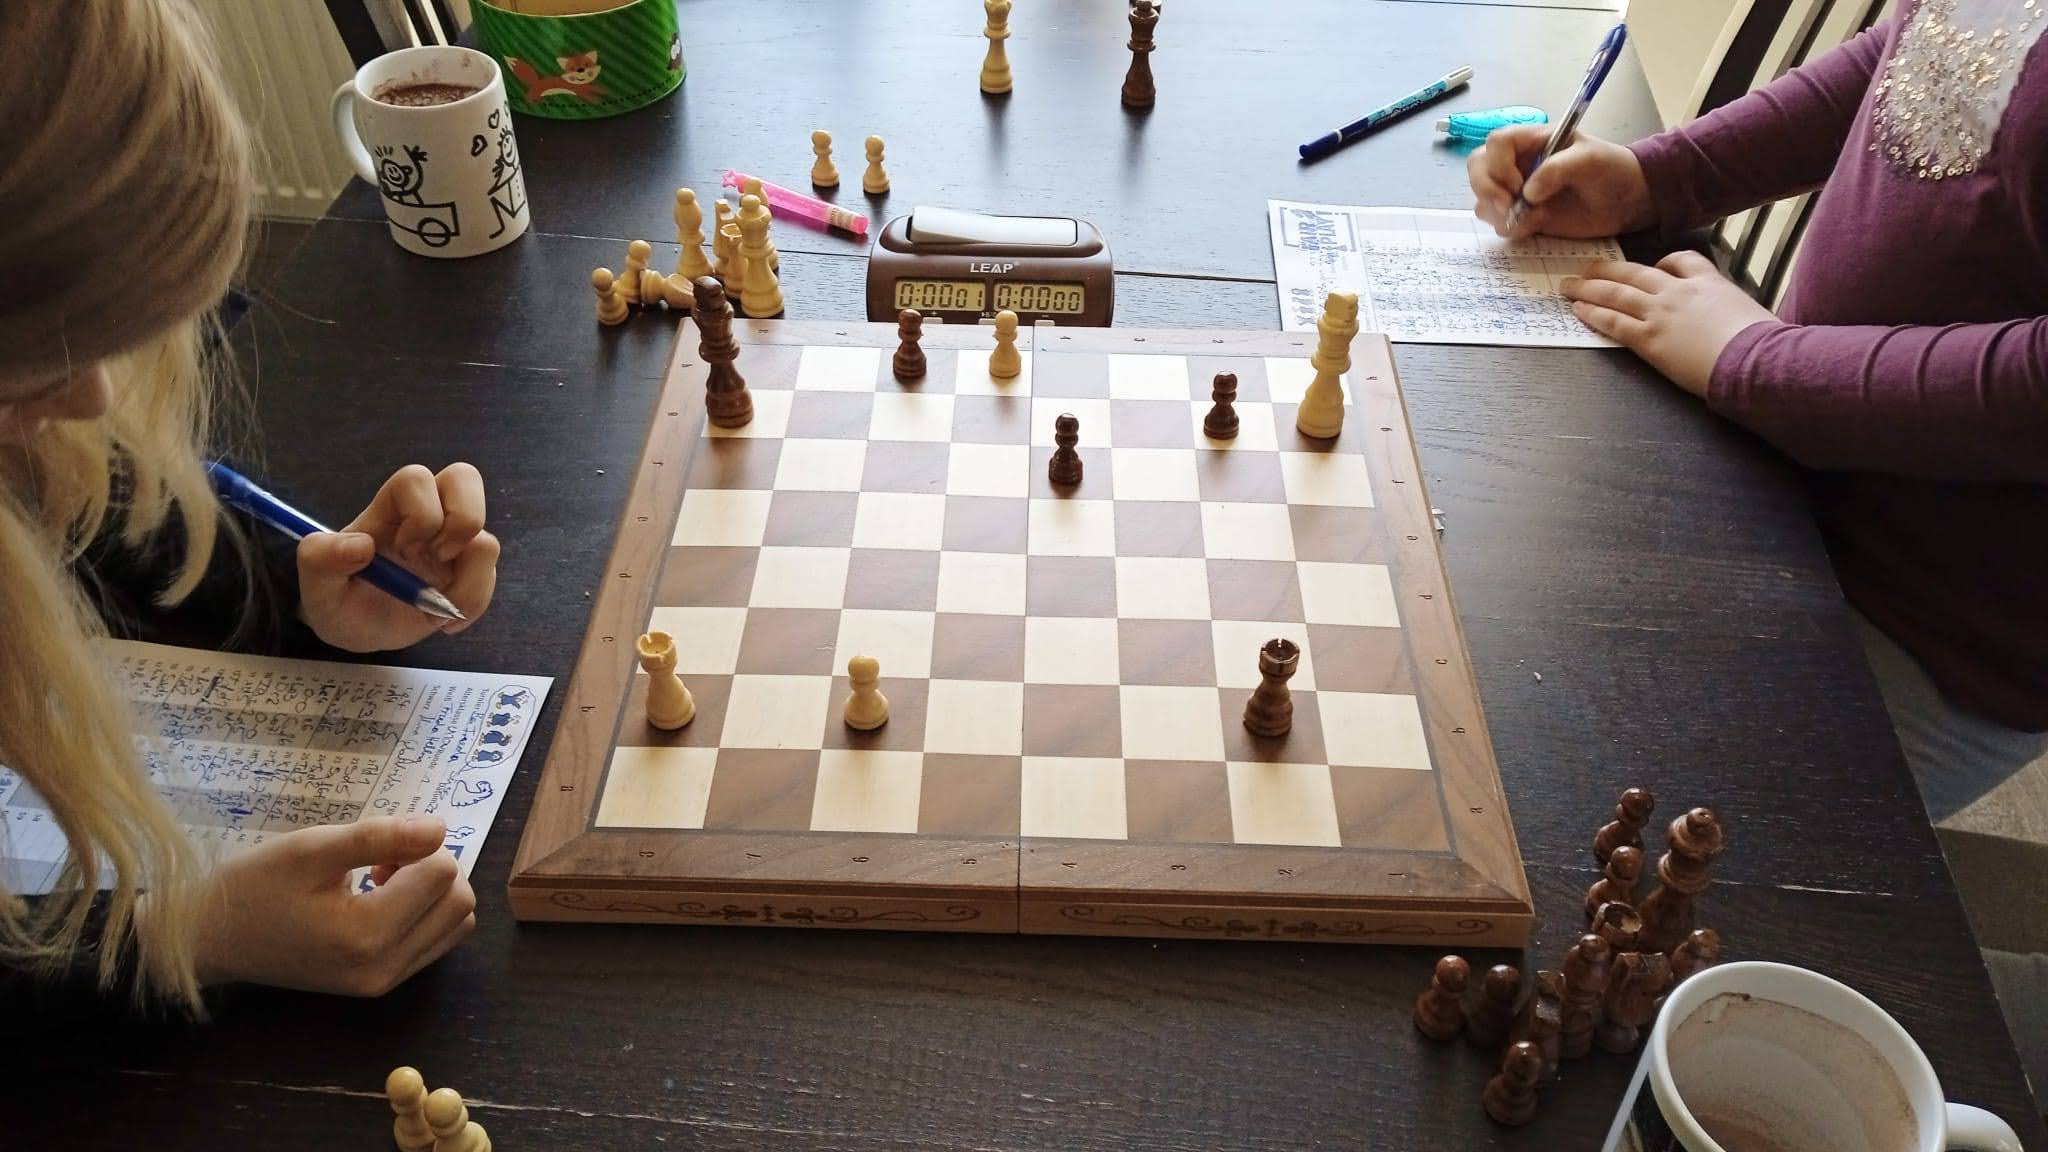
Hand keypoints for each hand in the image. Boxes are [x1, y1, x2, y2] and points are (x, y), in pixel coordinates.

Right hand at [188, 816, 476, 995]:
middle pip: (459, 902)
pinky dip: (423, 914)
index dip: (419, 846)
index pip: (444, 873)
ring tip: (381, 879)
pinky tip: (380, 901)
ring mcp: (383, 983)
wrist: (211, 941)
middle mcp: (383, 968)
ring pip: (455, 924)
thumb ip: (380, 836)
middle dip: (433, 868)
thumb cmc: (254, 887)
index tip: (377, 848)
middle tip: (383, 861)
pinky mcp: (378, 986)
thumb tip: (441, 827)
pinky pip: (434, 943)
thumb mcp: (311, 848)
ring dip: (432, 892)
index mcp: (367, 934)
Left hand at [297, 463, 498, 651]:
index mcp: (389, 510)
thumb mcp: (315, 585)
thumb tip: (360, 546)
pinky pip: (490, 578)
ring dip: (467, 584)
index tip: (404, 551)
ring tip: (436, 611)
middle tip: (439, 559)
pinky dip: (472, 606)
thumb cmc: (338, 600)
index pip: (416, 479)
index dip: (420, 512)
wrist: (360, 632)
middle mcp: (428, 517)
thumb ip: (320, 560)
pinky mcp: (470, 572)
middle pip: (465, 478)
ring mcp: (454, 544)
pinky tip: (443, 624)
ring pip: (487, 540)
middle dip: (463, 522)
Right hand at [1469, 125, 1654, 239]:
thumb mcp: (1589, 160)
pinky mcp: (1522, 215)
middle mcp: (1518, 163)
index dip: (1498, 165)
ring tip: (1535, 217)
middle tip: (1510, 207)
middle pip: (1477, 169)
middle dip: (1488, 190)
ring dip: (1500, 212)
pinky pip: (1498, 223)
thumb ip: (1558, 169)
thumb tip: (1528, 192)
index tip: (1518, 184)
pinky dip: (1512, 227)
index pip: (1496, 144)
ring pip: (1483, 199)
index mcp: (1531, 140)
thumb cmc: (1610, 169)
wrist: (1626, 201)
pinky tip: (1538, 224)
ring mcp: (1517, 191)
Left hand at [1562, 252, 1778, 396]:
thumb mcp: (1750, 311)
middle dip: (1607, 269)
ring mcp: (1662, 314)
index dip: (1662, 263)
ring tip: (1569, 285)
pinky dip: (1594, 314)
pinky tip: (1579, 310)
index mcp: (1708, 281)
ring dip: (1588, 287)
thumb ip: (1729, 308)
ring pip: (1617, 293)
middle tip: (1586, 267)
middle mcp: (1679, 291)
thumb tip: (1727, 319)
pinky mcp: (1651, 339)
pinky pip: (1615, 322)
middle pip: (1635, 272)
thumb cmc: (1761, 341)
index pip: (1681, 260)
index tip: (1652, 267)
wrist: (1755, 358)